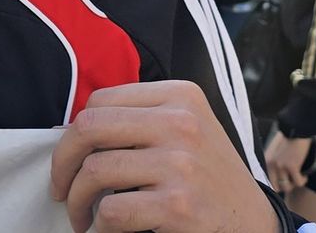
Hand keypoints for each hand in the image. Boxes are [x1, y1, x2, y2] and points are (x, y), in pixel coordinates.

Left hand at [50, 81, 276, 232]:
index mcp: (179, 95)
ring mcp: (181, 163)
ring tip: (82, 216)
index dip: (73, 133)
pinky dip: (98, 227)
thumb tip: (67, 130)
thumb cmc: (207, 177)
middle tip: (61, 189)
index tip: (71, 159)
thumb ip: (138, 121)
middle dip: (63, 163)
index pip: (100, 101)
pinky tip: (103, 231)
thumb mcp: (184, 130)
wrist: (254, 223)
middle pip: (88, 128)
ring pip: (94, 172)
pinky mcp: (179, 205)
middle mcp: (181, 123)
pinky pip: (111, 211)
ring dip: (77, 201)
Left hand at [263, 131, 312, 195]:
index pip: (265, 181)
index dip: (275, 185)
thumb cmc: (288, 139)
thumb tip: (278, 177)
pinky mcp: (292, 166)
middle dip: (284, 187)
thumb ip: (274, 163)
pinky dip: (303, 180)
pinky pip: (298, 182)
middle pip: (275, 188)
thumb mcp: (275, 151)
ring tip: (299, 177)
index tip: (282, 185)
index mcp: (266, 161)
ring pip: (287, 187)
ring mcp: (280, 166)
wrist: (296, 130)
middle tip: (292, 181)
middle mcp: (271, 165)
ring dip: (294, 184)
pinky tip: (305, 175)